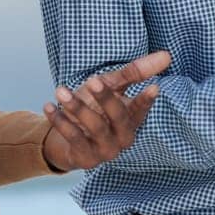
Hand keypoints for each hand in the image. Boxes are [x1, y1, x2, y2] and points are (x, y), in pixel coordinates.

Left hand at [41, 51, 170, 171]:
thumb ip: (135, 73)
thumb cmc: (95, 107)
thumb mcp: (111, 86)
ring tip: (60, 90)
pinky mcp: (87, 159)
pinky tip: (48, 107)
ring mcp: (107, 150)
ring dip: (77, 108)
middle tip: (93, 80)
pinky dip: (60, 122)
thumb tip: (166, 55)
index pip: (142, 108)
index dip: (146, 100)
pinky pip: (74, 139)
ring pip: (95, 128)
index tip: (154, 87)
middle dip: (106, 98)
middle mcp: (124, 137)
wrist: (68, 139)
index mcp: (133, 119)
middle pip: (119, 117)